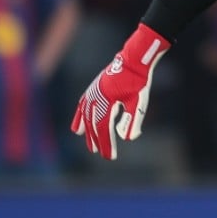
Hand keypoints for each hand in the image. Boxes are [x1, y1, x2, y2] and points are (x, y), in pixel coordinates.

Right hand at [70, 23, 169, 159]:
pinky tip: (78, 129)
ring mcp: (92, 93)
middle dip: (97, 141)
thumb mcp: (139, 102)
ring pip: (86, 117)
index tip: (109, 157)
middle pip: (94, 124)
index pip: (104, 128)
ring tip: (90, 145)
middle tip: (101, 154)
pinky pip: (82, 106)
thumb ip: (132, 120)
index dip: (106, 143)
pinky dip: (79, 118)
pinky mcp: (92, 89)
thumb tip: (127, 138)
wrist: (133, 60)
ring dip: (88, 132)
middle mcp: (96, 97)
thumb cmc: (138, 81)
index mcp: (107, 101)